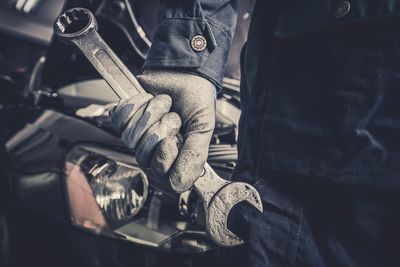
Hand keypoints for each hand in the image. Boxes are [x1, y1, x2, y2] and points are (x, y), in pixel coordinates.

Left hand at [110, 70, 215, 192]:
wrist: (185, 72)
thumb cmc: (195, 100)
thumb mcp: (203, 129)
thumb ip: (194, 156)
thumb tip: (180, 183)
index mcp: (175, 156)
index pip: (160, 174)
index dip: (164, 158)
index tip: (173, 140)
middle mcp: (155, 149)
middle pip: (143, 156)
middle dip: (160, 130)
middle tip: (174, 117)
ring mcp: (138, 134)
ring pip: (130, 138)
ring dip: (150, 114)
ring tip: (164, 104)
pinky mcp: (126, 117)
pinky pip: (119, 119)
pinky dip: (136, 104)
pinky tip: (148, 98)